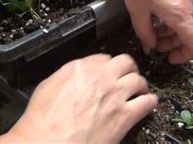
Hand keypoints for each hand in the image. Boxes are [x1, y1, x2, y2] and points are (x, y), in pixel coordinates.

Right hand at [0, 54, 156, 142]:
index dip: (109, 66)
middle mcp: (100, 77)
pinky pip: (148, 102)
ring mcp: (114, 95)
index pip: (104, 57)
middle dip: (128, 70)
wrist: (45, 143)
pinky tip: (148, 106)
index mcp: (80, 68)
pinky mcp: (124, 116)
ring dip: (140, 85)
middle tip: (128, 77)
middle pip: (125, 62)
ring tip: (140, 92)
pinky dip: (150, 103)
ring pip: (139, 80)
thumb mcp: (47, 87)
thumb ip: (66, 77)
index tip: (111, 72)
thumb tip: (74, 78)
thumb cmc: (42, 122)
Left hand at [110, 0, 192, 63]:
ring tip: (150, 30)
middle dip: (174, 43)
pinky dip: (170, 17)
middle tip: (154, 45)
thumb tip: (150, 47)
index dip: (184, 55)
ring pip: (185, 19)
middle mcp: (187, 2)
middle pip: (191, 32)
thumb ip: (145, 33)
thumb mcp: (136, 10)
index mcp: (179, 12)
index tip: (168, 59)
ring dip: (171, 30)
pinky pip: (180, 7)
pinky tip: (151, 13)